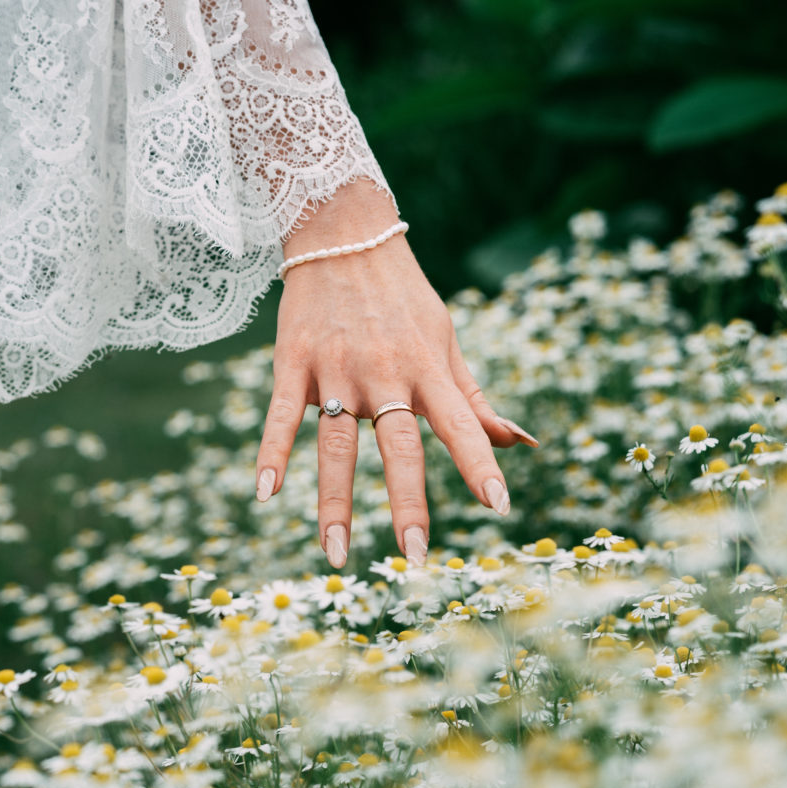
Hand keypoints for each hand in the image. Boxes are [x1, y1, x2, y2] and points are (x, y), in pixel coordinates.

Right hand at [254, 180, 538, 568]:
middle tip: (416, 557)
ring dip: (336, 502)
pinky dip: (272, 453)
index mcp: (428, 369)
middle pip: (400, 445)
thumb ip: (475, 398)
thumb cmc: (403, 296)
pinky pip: (283, 415)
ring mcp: (337, 369)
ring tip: (337, 554)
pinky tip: (266, 494)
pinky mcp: (294, 362)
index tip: (498, 506)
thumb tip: (521, 442)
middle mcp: (386, 373)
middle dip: (409, 503)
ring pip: (338, 444)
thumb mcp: (445, 340)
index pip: (462, 424)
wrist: (342, 230)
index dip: (480, 464)